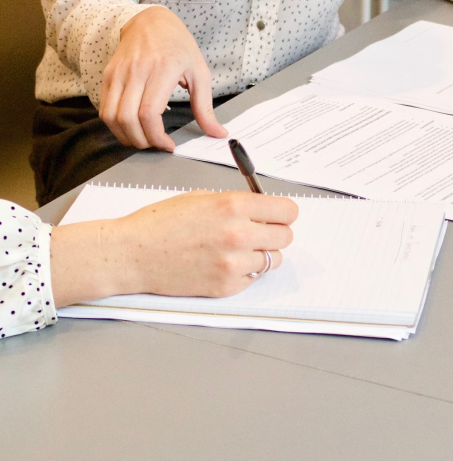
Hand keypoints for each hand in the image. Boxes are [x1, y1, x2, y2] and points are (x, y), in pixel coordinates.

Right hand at [50, 191, 298, 306]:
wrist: (132, 253)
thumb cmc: (161, 222)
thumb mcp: (203, 198)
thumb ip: (237, 203)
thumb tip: (263, 209)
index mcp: (234, 206)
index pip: (287, 211)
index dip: (283, 212)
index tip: (278, 214)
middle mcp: (239, 234)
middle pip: (285, 236)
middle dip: (274, 232)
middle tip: (258, 231)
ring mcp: (233, 264)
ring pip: (273, 259)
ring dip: (261, 253)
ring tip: (238, 248)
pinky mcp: (226, 287)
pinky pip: (253, 278)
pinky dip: (245, 271)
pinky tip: (223, 263)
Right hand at [99, 7, 227, 150]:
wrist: (151, 21)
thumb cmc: (179, 46)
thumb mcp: (200, 73)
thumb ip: (206, 107)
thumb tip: (218, 133)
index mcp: (163, 70)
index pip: (149, 113)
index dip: (156, 136)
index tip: (168, 145)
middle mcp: (136, 71)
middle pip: (127, 119)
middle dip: (141, 141)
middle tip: (156, 145)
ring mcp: (118, 73)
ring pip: (111, 117)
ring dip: (125, 136)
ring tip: (143, 139)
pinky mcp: (108, 75)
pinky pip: (104, 108)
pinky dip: (115, 125)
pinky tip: (131, 127)